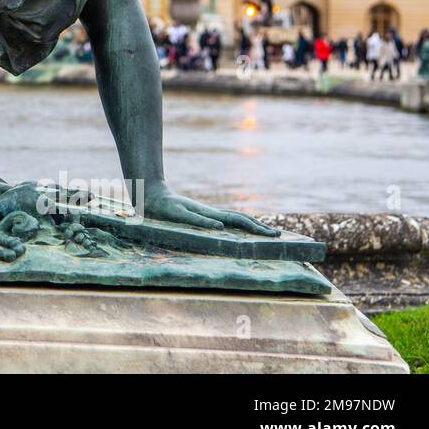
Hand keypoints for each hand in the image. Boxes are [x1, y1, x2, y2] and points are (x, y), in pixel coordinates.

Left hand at [139, 182, 279, 235]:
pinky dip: (236, 226)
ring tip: (264, 232)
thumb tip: (221, 228)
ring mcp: (206, 213)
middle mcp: (211, 213)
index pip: (238, 221)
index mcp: (210, 214)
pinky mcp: (200, 215)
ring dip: (250, 225)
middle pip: (241, 219)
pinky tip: (238, 231)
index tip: (272, 235)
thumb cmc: (162, 206)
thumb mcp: (177, 214)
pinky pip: (223, 221)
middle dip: (259, 227)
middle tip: (277, 235)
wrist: (150, 193)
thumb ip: (197, 220)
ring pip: (234, 219)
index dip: (256, 228)